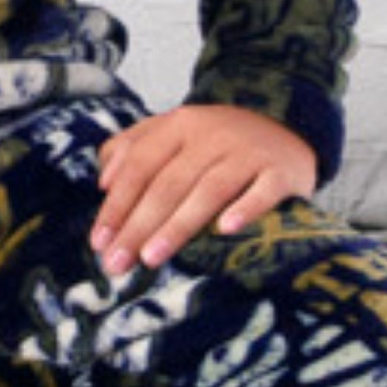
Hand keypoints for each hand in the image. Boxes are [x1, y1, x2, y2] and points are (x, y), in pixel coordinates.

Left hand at [91, 105, 315, 273]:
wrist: (287, 128)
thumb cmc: (217, 143)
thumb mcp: (173, 132)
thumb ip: (133, 148)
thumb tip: (104, 182)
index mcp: (180, 124)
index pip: (140, 165)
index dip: (117, 205)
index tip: (99, 242)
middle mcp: (212, 134)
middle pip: (169, 183)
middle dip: (138, 225)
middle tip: (117, 262)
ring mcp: (248, 151)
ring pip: (209, 189)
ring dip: (178, 225)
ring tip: (151, 258)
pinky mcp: (281, 170)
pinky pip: (263, 191)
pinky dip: (245, 209)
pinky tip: (224, 230)